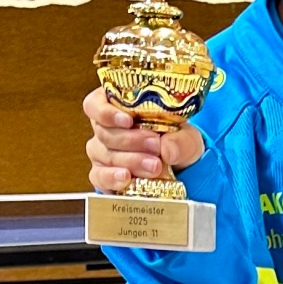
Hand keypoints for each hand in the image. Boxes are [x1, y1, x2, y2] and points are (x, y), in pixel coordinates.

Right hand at [83, 87, 204, 192]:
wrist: (179, 170)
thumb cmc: (176, 143)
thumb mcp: (187, 137)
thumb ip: (181, 140)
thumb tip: (167, 148)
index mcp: (116, 107)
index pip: (96, 105)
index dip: (107, 112)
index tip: (128, 120)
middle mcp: (104, 129)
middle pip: (105, 132)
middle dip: (131, 140)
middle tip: (155, 146)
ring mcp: (101, 154)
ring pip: (106, 155)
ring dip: (131, 160)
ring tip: (154, 166)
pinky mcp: (103, 176)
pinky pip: (100, 177)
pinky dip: (113, 178)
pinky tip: (126, 179)